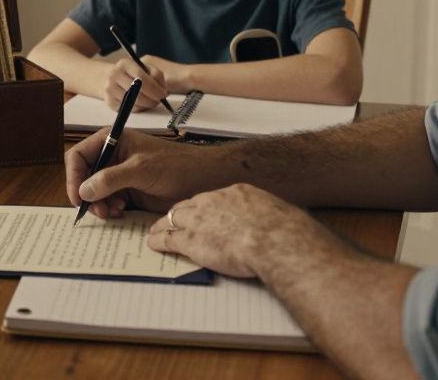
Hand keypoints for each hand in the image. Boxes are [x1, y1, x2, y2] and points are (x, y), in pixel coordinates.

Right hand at [65, 128, 207, 219]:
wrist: (201, 180)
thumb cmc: (175, 166)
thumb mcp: (141, 170)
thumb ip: (110, 179)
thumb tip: (83, 191)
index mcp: (112, 141)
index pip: (78, 156)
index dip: (73, 176)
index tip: (78, 197)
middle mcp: (112, 157)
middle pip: (83, 177)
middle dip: (87, 195)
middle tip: (98, 210)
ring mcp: (119, 175)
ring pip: (94, 192)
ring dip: (99, 204)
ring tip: (113, 212)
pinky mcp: (128, 191)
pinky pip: (108, 201)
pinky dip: (109, 209)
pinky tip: (121, 211)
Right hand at [104, 57, 167, 110]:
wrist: (111, 78)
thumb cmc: (133, 73)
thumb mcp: (146, 68)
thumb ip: (156, 76)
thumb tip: (162, 91)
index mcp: (124, 63)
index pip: (140, 77)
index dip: (154, 88)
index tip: (163, 94)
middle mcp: (114, 75)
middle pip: (136, 92)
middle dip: (151, 99)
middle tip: (159, 100)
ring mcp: (109, 89)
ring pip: (133, 103)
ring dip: (146, 105)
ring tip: (151, 101)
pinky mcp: (109, 101)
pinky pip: (128, 109)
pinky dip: (138, 108)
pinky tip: (141, 103)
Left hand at [146, 183, 318, 277]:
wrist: (273, 239)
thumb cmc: (283, 230)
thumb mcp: (278, 213)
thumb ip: (269, 216)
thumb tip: (278, 225)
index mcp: (236, 193)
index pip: (214, 198)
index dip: (206, 207)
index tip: (203, 211)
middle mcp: (213, 202)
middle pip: (189, 204)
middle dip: (181, 212)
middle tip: (175, 218)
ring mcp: (199, 220)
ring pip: (173, 218)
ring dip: (164, 225)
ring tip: (156, 230)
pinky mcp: (190, 241)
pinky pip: (168, 238)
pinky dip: (159, 240)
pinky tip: (153, 243)